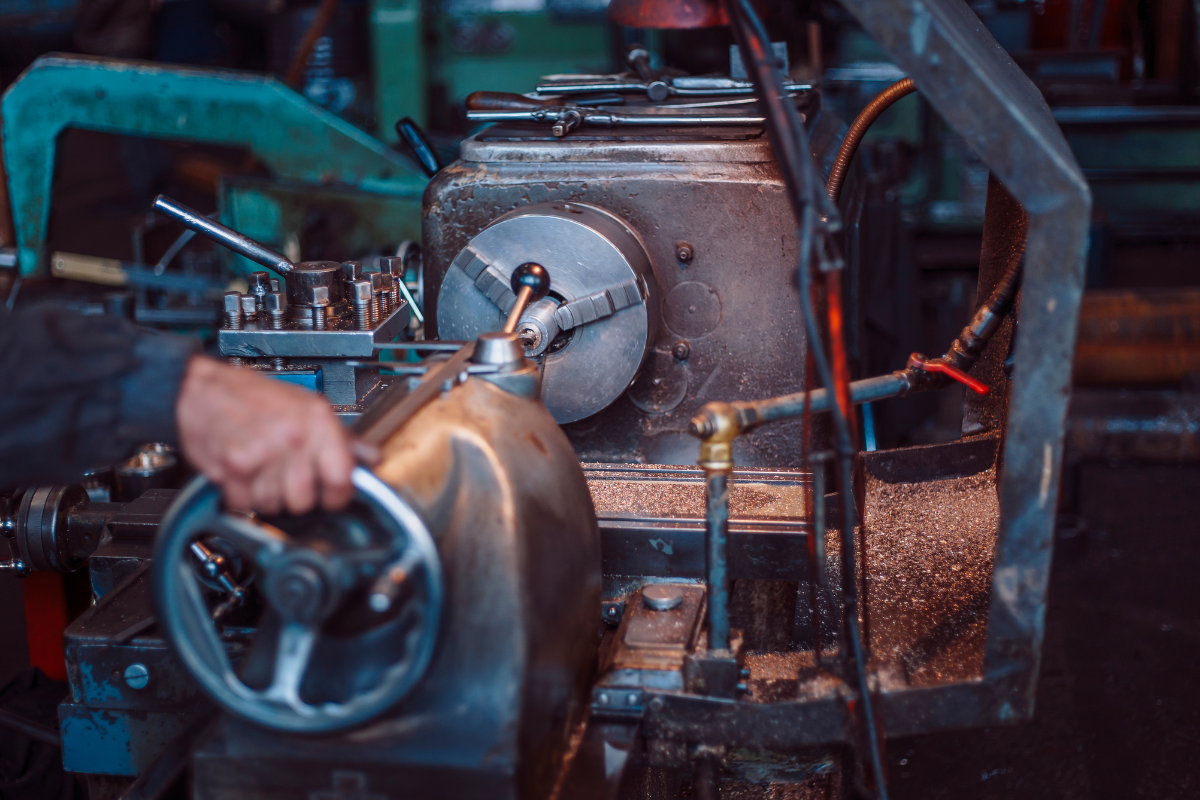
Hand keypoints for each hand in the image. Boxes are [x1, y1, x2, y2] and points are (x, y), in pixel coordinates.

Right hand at [175, 357, 377, 514]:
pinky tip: (243, 472)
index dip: (338, 494)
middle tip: (287, 478)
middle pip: (305, 500)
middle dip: (296, 496)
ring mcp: (264, 453)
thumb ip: (340, 436)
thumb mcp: (306, 406)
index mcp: (317, 420)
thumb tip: (370, 457)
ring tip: (262, 469)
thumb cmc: (251, 395)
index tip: (333, 495)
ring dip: (266, 495)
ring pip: (274, 505)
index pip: (342, 478)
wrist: (201, 389)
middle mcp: (294, 436)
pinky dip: (241, 494)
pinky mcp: (235, 467)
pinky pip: (245, 502)